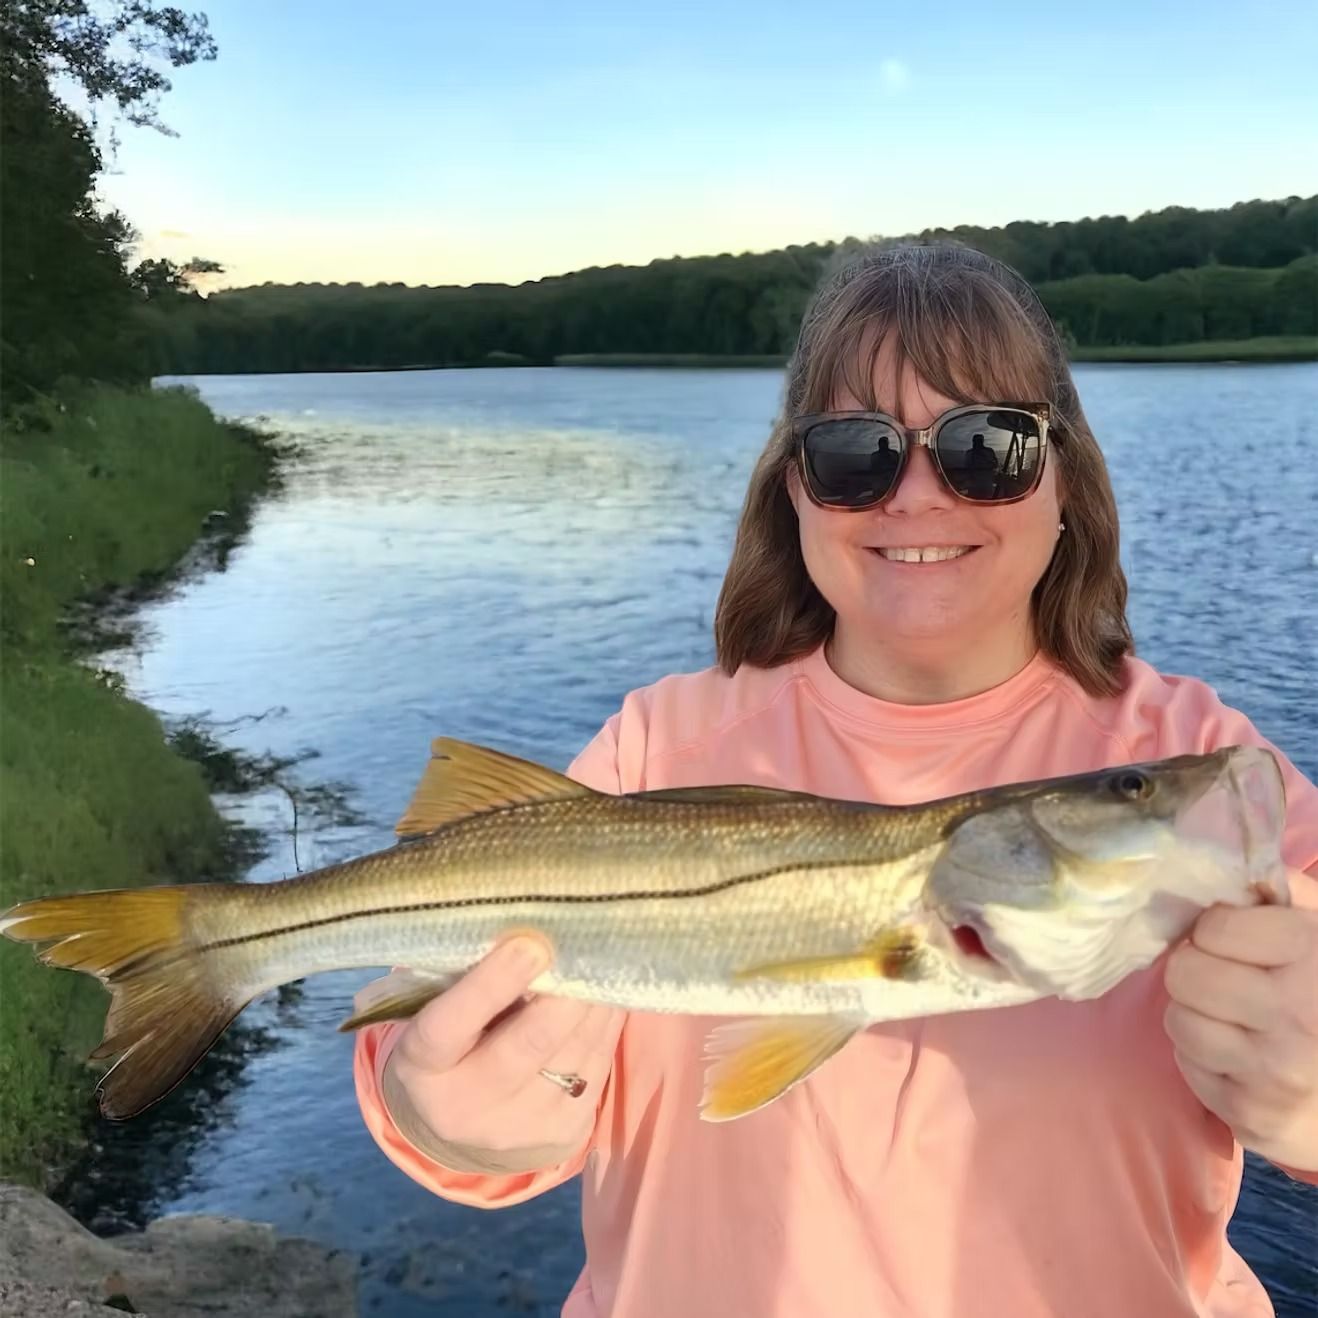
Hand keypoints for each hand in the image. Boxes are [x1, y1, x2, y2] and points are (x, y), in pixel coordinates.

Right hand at [382, 937, 625, 1173]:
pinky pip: (596, 1067)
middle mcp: (464, 1106)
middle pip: (524, 1048)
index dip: (490, 985)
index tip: (529, 944)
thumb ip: (472, 978)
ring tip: (606, 962)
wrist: (466, 1119)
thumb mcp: (440, 1010)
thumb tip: (530, 932)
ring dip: (595, 1004)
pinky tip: (609, 994)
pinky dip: (607, 1025)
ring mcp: (517, 1126)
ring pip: (571, 1056)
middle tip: (584, 951)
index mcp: (422, 1066)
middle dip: (560, 998)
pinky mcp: (563, 1132)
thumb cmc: (455, 1038)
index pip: (449, 1026)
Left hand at [1164, 888, 1317, 1171]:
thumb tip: (1228, 855)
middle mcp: (1295, 1016)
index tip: (1238, 940)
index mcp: (1313, 957)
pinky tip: (1241, 1055)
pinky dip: (1204, 1059)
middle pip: (1185, 973)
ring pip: (1179, 1021)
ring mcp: (1274, 1073)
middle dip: (1199, 970)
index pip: (1214, 926)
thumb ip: (1287, 890)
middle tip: (1228, 978)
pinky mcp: (1254, 1118)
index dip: (1217, 929)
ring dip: (1197, 1015)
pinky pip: (1188, 1068)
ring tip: (1235, 1018)